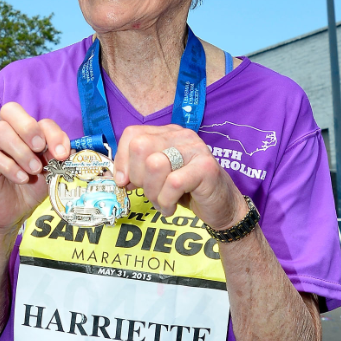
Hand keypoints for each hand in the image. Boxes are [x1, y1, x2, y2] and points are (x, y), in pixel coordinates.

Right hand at [0, 103, 70, 236]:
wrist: (15, 211)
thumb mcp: (51, 171)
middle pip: (10, 110)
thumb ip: (59, 158)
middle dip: (28, 128)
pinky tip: (21, 179)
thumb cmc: (33, 187)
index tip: (61, 154)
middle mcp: (9, 133)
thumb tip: (69, 150)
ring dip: (20, 150)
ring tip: (33, 169)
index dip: (53, 134)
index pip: (40, 120)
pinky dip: (9, 167)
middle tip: (39, 148)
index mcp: (28, 133)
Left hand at [113, 124, 244, 230]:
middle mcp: (180, 135)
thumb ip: (137, 170)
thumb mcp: (155, 177)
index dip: (122, 160)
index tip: (125, 181)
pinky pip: (173, 184)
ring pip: (155, 164)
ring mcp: (195, 149)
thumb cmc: (186, 190)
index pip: (132, 134)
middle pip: (140, 147)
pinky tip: (171, 207)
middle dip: (138, 177)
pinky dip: (166, 201)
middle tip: (151, 192)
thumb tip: (119, 177)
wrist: (221, 205)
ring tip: (162, 201)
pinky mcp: (206, 168)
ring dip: (153, 192)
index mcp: (166, 133)